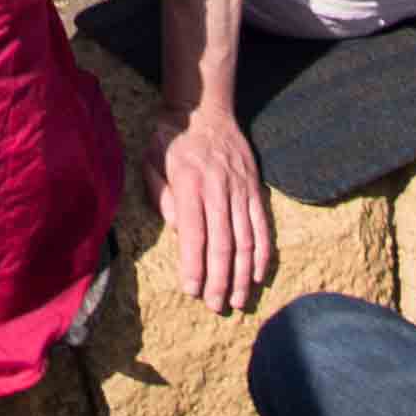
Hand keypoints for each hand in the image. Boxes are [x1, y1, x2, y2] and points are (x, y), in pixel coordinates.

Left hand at [159, 104, 277, 315]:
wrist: (206, 108)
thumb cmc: (172, 139)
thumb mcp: (152, 159)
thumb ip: (161, 194)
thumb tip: (175, 227)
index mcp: (189, 182)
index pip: (194, 232)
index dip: (194, 264)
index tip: (192, 290)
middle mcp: (218, 188)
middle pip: (223, 242)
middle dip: (220, 279)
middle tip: (216, 306)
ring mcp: (240, 189)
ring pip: (246, 239)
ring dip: (242, 273)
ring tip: (238, 300)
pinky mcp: (255, 188)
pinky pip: (262, 225)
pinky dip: (263, 253)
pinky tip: (258, 275)